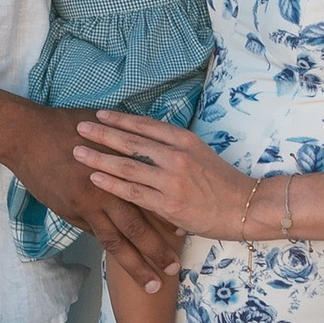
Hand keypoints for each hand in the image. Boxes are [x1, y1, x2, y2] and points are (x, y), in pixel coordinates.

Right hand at [0, 92, 179, 289]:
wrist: (28, 136)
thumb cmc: (67, 124)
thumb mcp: (105, 127)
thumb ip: (126, 142)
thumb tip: (145, 147)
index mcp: (120, 167)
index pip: (151, 198)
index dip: (169, 218)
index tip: (185, 232)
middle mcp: (106, 191)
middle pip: (137, 228)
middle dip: (157, 252)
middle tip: (174, 270)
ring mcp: (86, 206)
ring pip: (116, 243)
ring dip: (136, 266)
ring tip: (152, 286)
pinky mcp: (70, 213)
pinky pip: (94, 234)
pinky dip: (110, 246)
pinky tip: (121, 259)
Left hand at [76, 109, 258, 237]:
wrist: (245, 208)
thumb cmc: (223, 182)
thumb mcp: (201, 154)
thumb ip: (174, 147)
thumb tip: (147, 140)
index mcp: (184, 140)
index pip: (145, 125)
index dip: (120, 119)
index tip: (99, 114)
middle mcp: (176, 156)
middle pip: (131, 141)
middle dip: (102, 133)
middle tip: (79, 127)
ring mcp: (171, 180)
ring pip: (127, 165)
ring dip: (99, 157)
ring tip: (78, 151)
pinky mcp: (168, 204)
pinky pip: (133, 192)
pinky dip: (111, 183)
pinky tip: (95, 178)